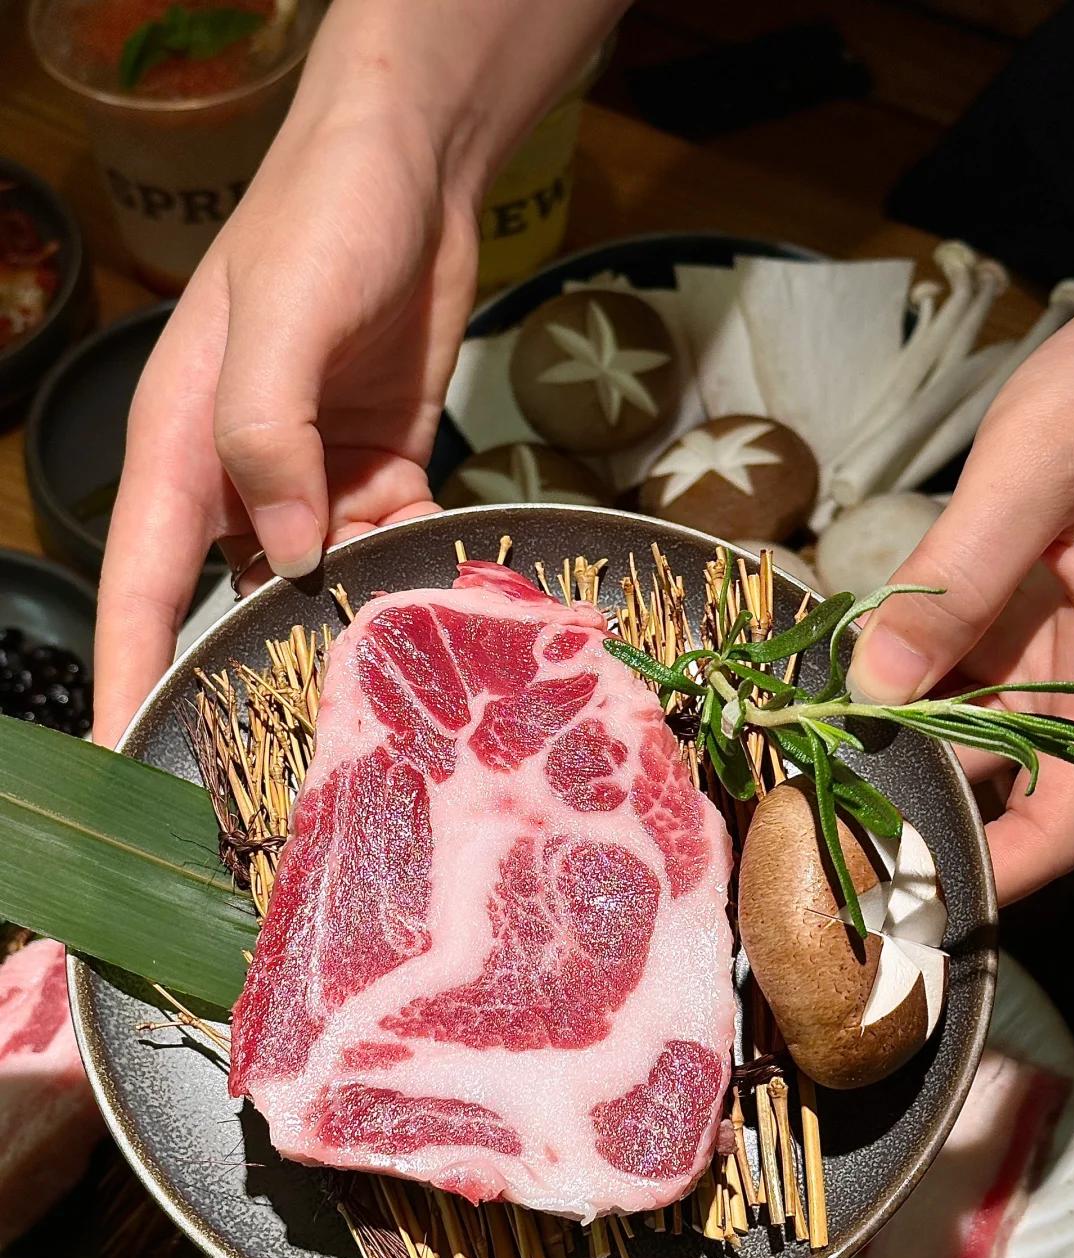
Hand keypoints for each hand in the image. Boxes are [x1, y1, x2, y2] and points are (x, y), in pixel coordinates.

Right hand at [94, 101, 472, 747]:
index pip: (138, 590)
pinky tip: (447, 578)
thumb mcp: (281, 321)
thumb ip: (271, 435)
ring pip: (325, 584)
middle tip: (294, 764)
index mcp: (181, 453)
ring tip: (397, 687)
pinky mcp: (381, 470)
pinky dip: (416, 563)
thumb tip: (291, 555)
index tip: (122, 762)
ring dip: (358, 624)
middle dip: (256, 678)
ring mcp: (314, 480)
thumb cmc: (322, 223)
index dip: (128, 680)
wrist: (413, 173)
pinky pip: (393, 541)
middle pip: (231, 605)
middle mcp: (240, 481)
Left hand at [848, 314, 1073, 905]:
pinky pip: (949, 656)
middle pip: (1004, 776)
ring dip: (890, 738)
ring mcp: (1047, 636)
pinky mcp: (1013, 600)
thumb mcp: (1039, 467)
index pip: (1072, 816)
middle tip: (814, 831)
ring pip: (963, 719)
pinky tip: (829, 682)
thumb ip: (964, 576)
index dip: (1004, 873)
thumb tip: (876, 684)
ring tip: (800, 765)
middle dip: (916, 802)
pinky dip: (894, 674)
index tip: (919, 913)